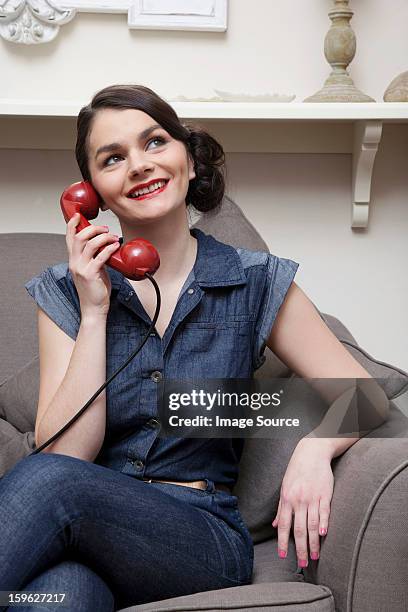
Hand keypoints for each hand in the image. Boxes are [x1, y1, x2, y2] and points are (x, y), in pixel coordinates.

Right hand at [66, 213, 120, 317]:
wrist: (93, 309)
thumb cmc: (95, 290)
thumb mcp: (91, 270)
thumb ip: (93, 257)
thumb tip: (104, 246)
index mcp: (73, 260)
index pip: (69, 238)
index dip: (72, 224)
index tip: (78, 215)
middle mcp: (74, 263)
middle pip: (79, 237)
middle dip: (93, 228)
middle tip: (105, 229)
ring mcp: (81, 269)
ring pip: (89, 244)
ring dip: (103, 237)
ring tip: (113, 237)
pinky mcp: (91, 275)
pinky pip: (100, 257)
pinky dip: (109, 248)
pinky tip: (116, 246)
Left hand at [271, 438, 333, 566]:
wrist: (312, 452)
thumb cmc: (296, 471)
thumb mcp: (284, 487)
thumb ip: (281, 508)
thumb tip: (276, 525)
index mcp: (287, 499)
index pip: (284, 525)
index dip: (283, 541)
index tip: (283, 555)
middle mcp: (299, 500)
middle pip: (299, 529)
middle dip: (301, 548)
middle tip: (303, 563)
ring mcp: (312, 497)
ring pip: (312, 524)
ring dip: (314, 542)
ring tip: (315, 556)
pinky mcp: (325, 494)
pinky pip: (324, 511)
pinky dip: (324, 524)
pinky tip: (324, 535)